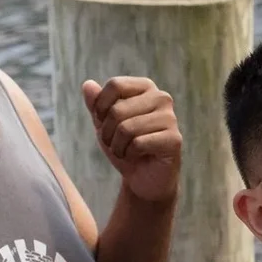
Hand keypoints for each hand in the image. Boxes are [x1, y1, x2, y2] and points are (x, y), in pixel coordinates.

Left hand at [83, 77, 183, 204]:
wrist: (143, 177)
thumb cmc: (124, 145)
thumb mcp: (104, 124)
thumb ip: (96, 104)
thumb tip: (87, 84)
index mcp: (145, 88)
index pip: (115, 85)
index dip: (100, 107)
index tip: (103, 123)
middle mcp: (161, 98)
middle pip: (117, 110)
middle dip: (107, 132)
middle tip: (115, 143)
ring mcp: (170, 118)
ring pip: (126, 128)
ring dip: (117, 146)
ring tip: (125, 150)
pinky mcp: (173, 139)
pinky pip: (137, 143)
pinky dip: (129, 154)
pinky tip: (136, 157)